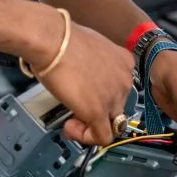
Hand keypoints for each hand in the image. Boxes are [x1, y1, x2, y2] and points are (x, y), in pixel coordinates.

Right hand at [30, 16, 134, 146]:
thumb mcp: (88, 48)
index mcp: (123, 61)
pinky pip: (100, 137)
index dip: (102, 94)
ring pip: (112, 125)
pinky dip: (85, 136)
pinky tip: (70, 127)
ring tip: (71, 118)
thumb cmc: (62, 39)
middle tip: (75, 106)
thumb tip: (85, 76)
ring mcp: (113, 96)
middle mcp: (124, 79)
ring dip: (90, 125)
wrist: (52, 40)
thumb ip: (92, 65)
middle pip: (117, 107)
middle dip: (96, 110)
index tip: (85, 94)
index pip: (120, 88)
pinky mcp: (98, 111)